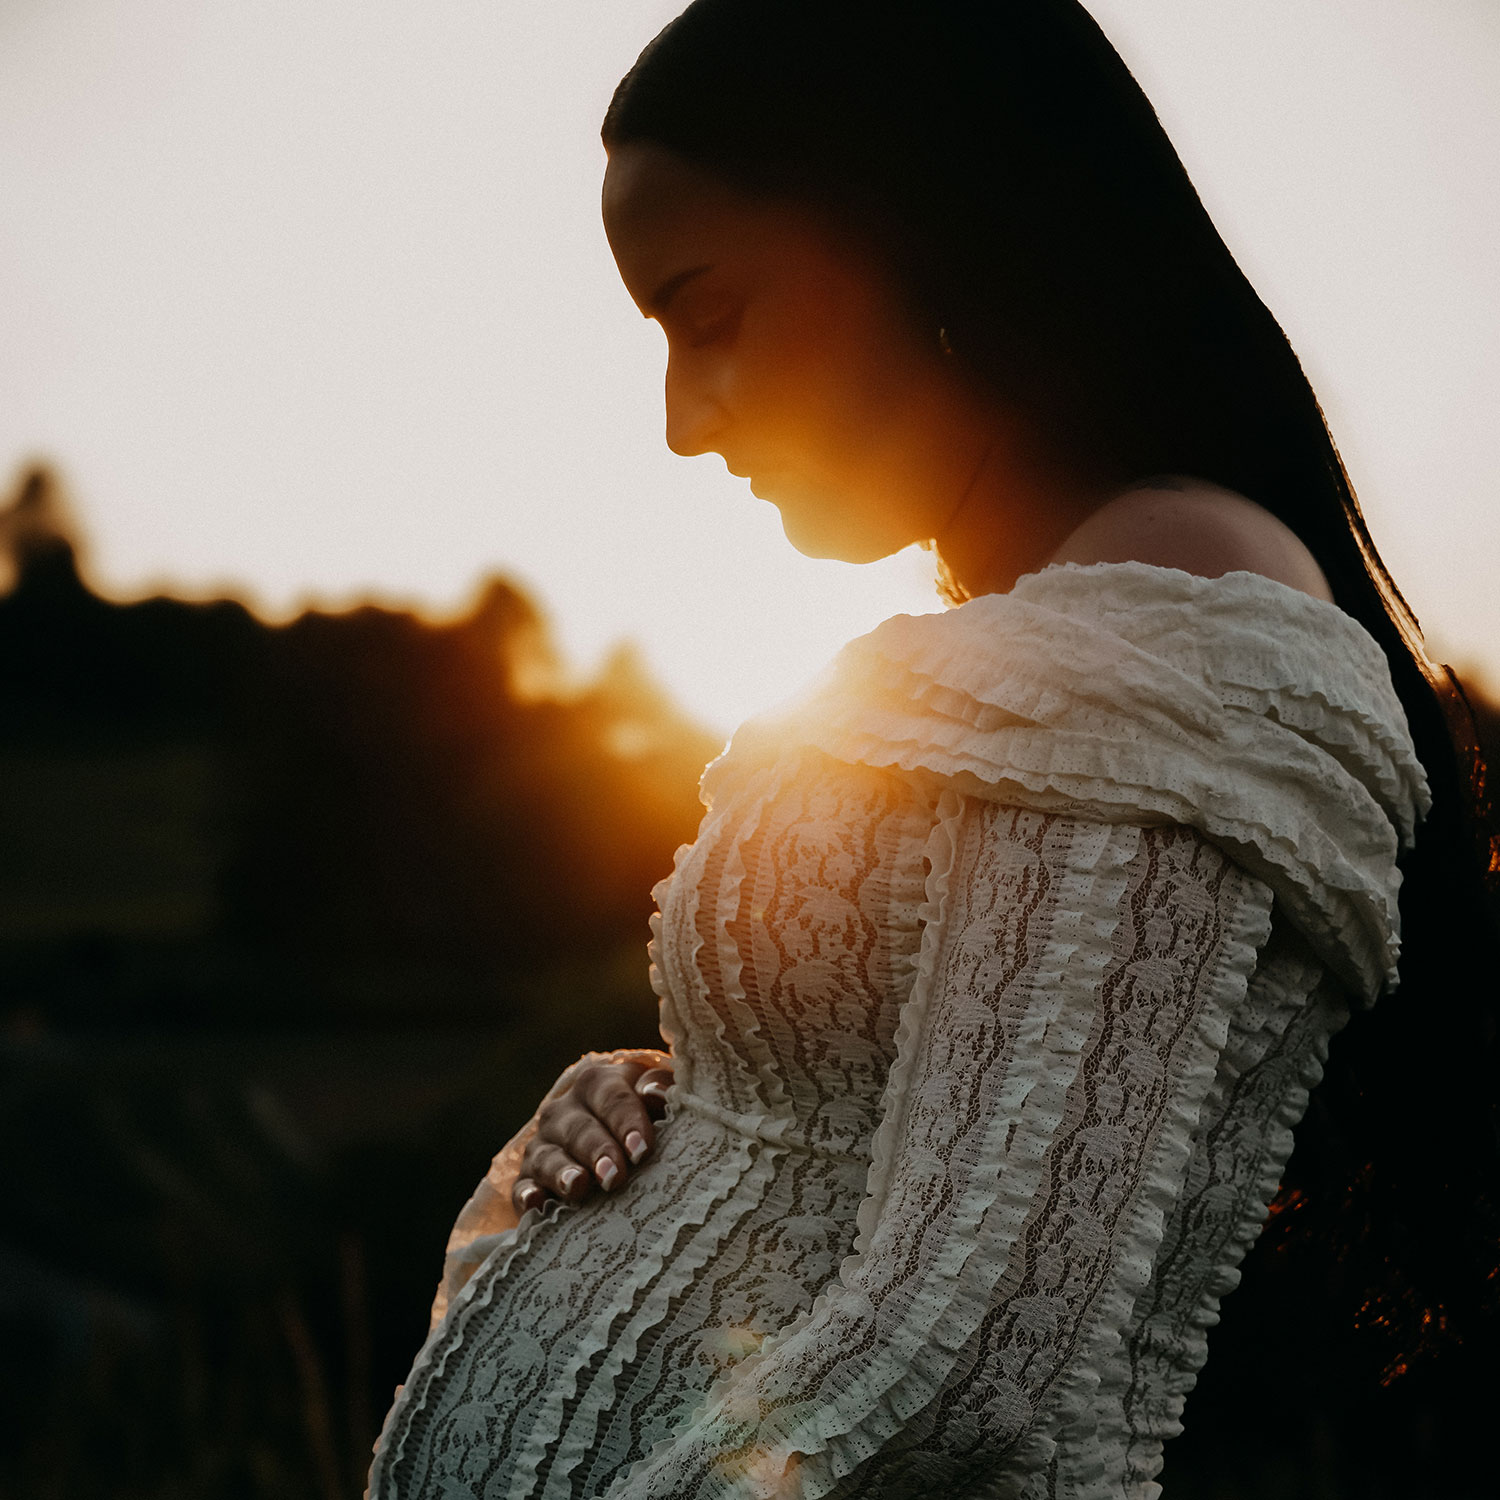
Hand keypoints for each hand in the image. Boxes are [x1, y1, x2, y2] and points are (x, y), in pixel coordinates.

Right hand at [511, 1052, 673, 1215]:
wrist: (614, 1140)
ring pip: (547, 1156)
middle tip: (614, 1176)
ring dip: (561, 1171)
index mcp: (598, 1084)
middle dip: (597, 1151)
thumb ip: (661, 1087)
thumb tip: (654, 1093)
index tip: (642, 1150)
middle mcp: (565, 1110)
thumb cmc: (646, 1118)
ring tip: (577, 1187)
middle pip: (579, 1128)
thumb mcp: (657, 1098)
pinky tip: (536, 1203)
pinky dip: (527, 1194)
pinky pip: (521, 1186)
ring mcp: (544, 1144)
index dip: (627, 1122)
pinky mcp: (529, 1177)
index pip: (612, 1097)